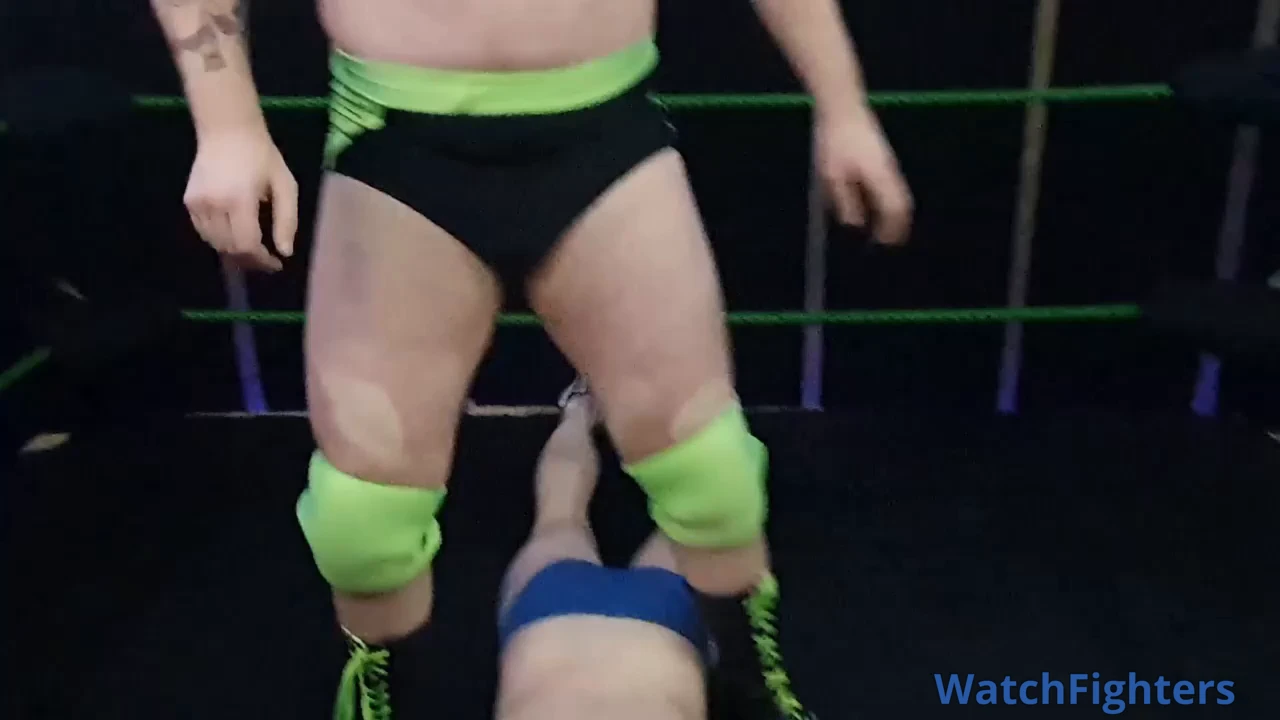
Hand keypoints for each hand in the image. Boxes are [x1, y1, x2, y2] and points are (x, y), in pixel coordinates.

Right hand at [183, 128, 298, 271]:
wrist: (227, 130)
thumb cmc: (262, 156)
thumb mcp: (285, 185)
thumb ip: (287, 220)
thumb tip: (285, 252)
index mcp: (240, 200)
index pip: (247, 245)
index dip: (261, 260)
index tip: (276, 263)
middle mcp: (214, 205)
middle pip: (230, 248)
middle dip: (250, 259)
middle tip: (266, 259)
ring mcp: (197, 203)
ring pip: (215, 243)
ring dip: (234, 251)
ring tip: (252, 249)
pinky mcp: (188, 201)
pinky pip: (204, 232)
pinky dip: (219, 239)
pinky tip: (233, 234)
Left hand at [815, 110, 912, 244]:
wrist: (842, 107)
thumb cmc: (835, 141)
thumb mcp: (833, 175)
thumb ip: (845, 201)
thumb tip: (855, 224)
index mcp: (880, 176)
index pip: (894, 209)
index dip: (892, 229)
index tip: (885, 244)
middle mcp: (890, 170)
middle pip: (903, 203)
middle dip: (898, 224)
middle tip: (889, 241)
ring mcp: (888, 162)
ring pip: (899, 194)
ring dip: (894, 212)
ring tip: (884, 229)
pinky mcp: (882, 157)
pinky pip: (892, 185)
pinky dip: (889, 200)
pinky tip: (876, 206)